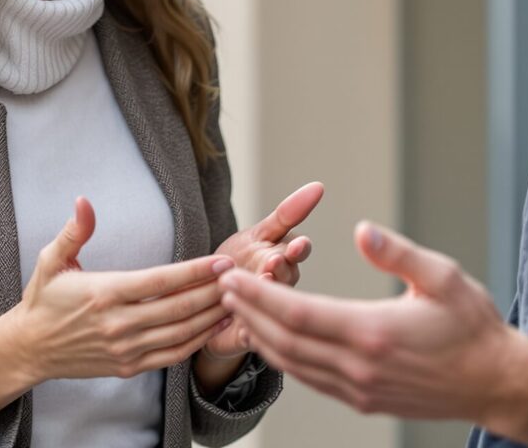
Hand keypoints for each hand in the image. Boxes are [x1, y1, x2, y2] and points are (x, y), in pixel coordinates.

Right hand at [3, 197, 236, 381]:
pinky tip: (216, 325)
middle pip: (178, 308)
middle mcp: (118, 324)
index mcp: (103, 293)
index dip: (194, 272)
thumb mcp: (51, 260)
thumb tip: (83, 200)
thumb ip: (74, 231)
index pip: (159, 281)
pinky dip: (198, 341)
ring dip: (212, 316)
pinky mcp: (129, 366)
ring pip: (181, 333)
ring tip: (238, 298)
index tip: (221, 260)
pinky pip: (172, 354)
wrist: (30, 348)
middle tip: (242, 275)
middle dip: (214, 291)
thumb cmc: (43, 299)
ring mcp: (125, 349)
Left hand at [201, 180, 322, 357]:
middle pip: (286, 281)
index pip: (297, 253)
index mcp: (287, 262)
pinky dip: (246, 332)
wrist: (208, 302)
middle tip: (270, 265)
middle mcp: (282, 289)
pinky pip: (250, 338)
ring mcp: (269, 316)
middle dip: (279, 273)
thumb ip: (287, 214)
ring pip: (272, 310)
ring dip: (261, 301)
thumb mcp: (259, 234)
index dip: (297, 250)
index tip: (296, 245)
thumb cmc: (240, 262)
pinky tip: (240, 328)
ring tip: (247, 294)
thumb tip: (318, 187)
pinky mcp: (250, 340)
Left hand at [217, 220, 515, 422]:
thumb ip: (397, 253)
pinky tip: (273, 340)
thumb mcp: (442, 277)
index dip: (258, 295)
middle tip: (222, 286)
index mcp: (372, 332)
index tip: (233, 275)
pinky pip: (311, 380)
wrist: (496, 382)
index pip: (296, 314)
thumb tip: (361, 229)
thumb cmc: (474, 327)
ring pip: (293, 365)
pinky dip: (284, 359)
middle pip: (283, 341)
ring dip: (260, 336)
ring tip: (238, 309)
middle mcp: (358, 367)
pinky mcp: (365, 400)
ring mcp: (359, 389)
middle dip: (247, 312)